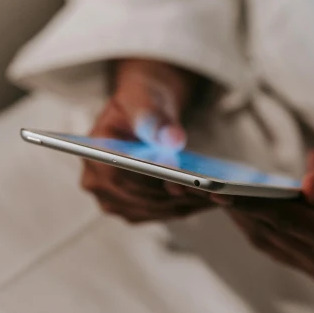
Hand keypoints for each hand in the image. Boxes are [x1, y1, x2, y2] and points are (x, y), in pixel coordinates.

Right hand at [81, 58, 211, 222]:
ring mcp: (113, 200)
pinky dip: (186, 205)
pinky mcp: (132, 209)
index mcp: (92, 153)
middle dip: (178, 194)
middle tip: (215, 191)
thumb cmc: (140, 103)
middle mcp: (96, 183)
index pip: (122, 176)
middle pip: (141, 197)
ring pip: (155, 208)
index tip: (185, 183)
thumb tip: (172, 139)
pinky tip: (211, 197)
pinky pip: (162, 212)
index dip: (152, 181)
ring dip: (187, 203)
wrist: (142, 113)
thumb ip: (155, 118)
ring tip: (221, 195)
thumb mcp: (144, 100)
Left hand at [221, 153, 313, 287]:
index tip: (215, 189)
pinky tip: (264, 194)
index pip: (285, 220)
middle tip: (191, 187)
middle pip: (269, 232)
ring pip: (271, 242)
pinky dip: (268, 220)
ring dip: (241, 216)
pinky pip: (284, 244)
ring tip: (211, 191)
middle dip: (229, 209)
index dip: (248, 203)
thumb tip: (305, 183)